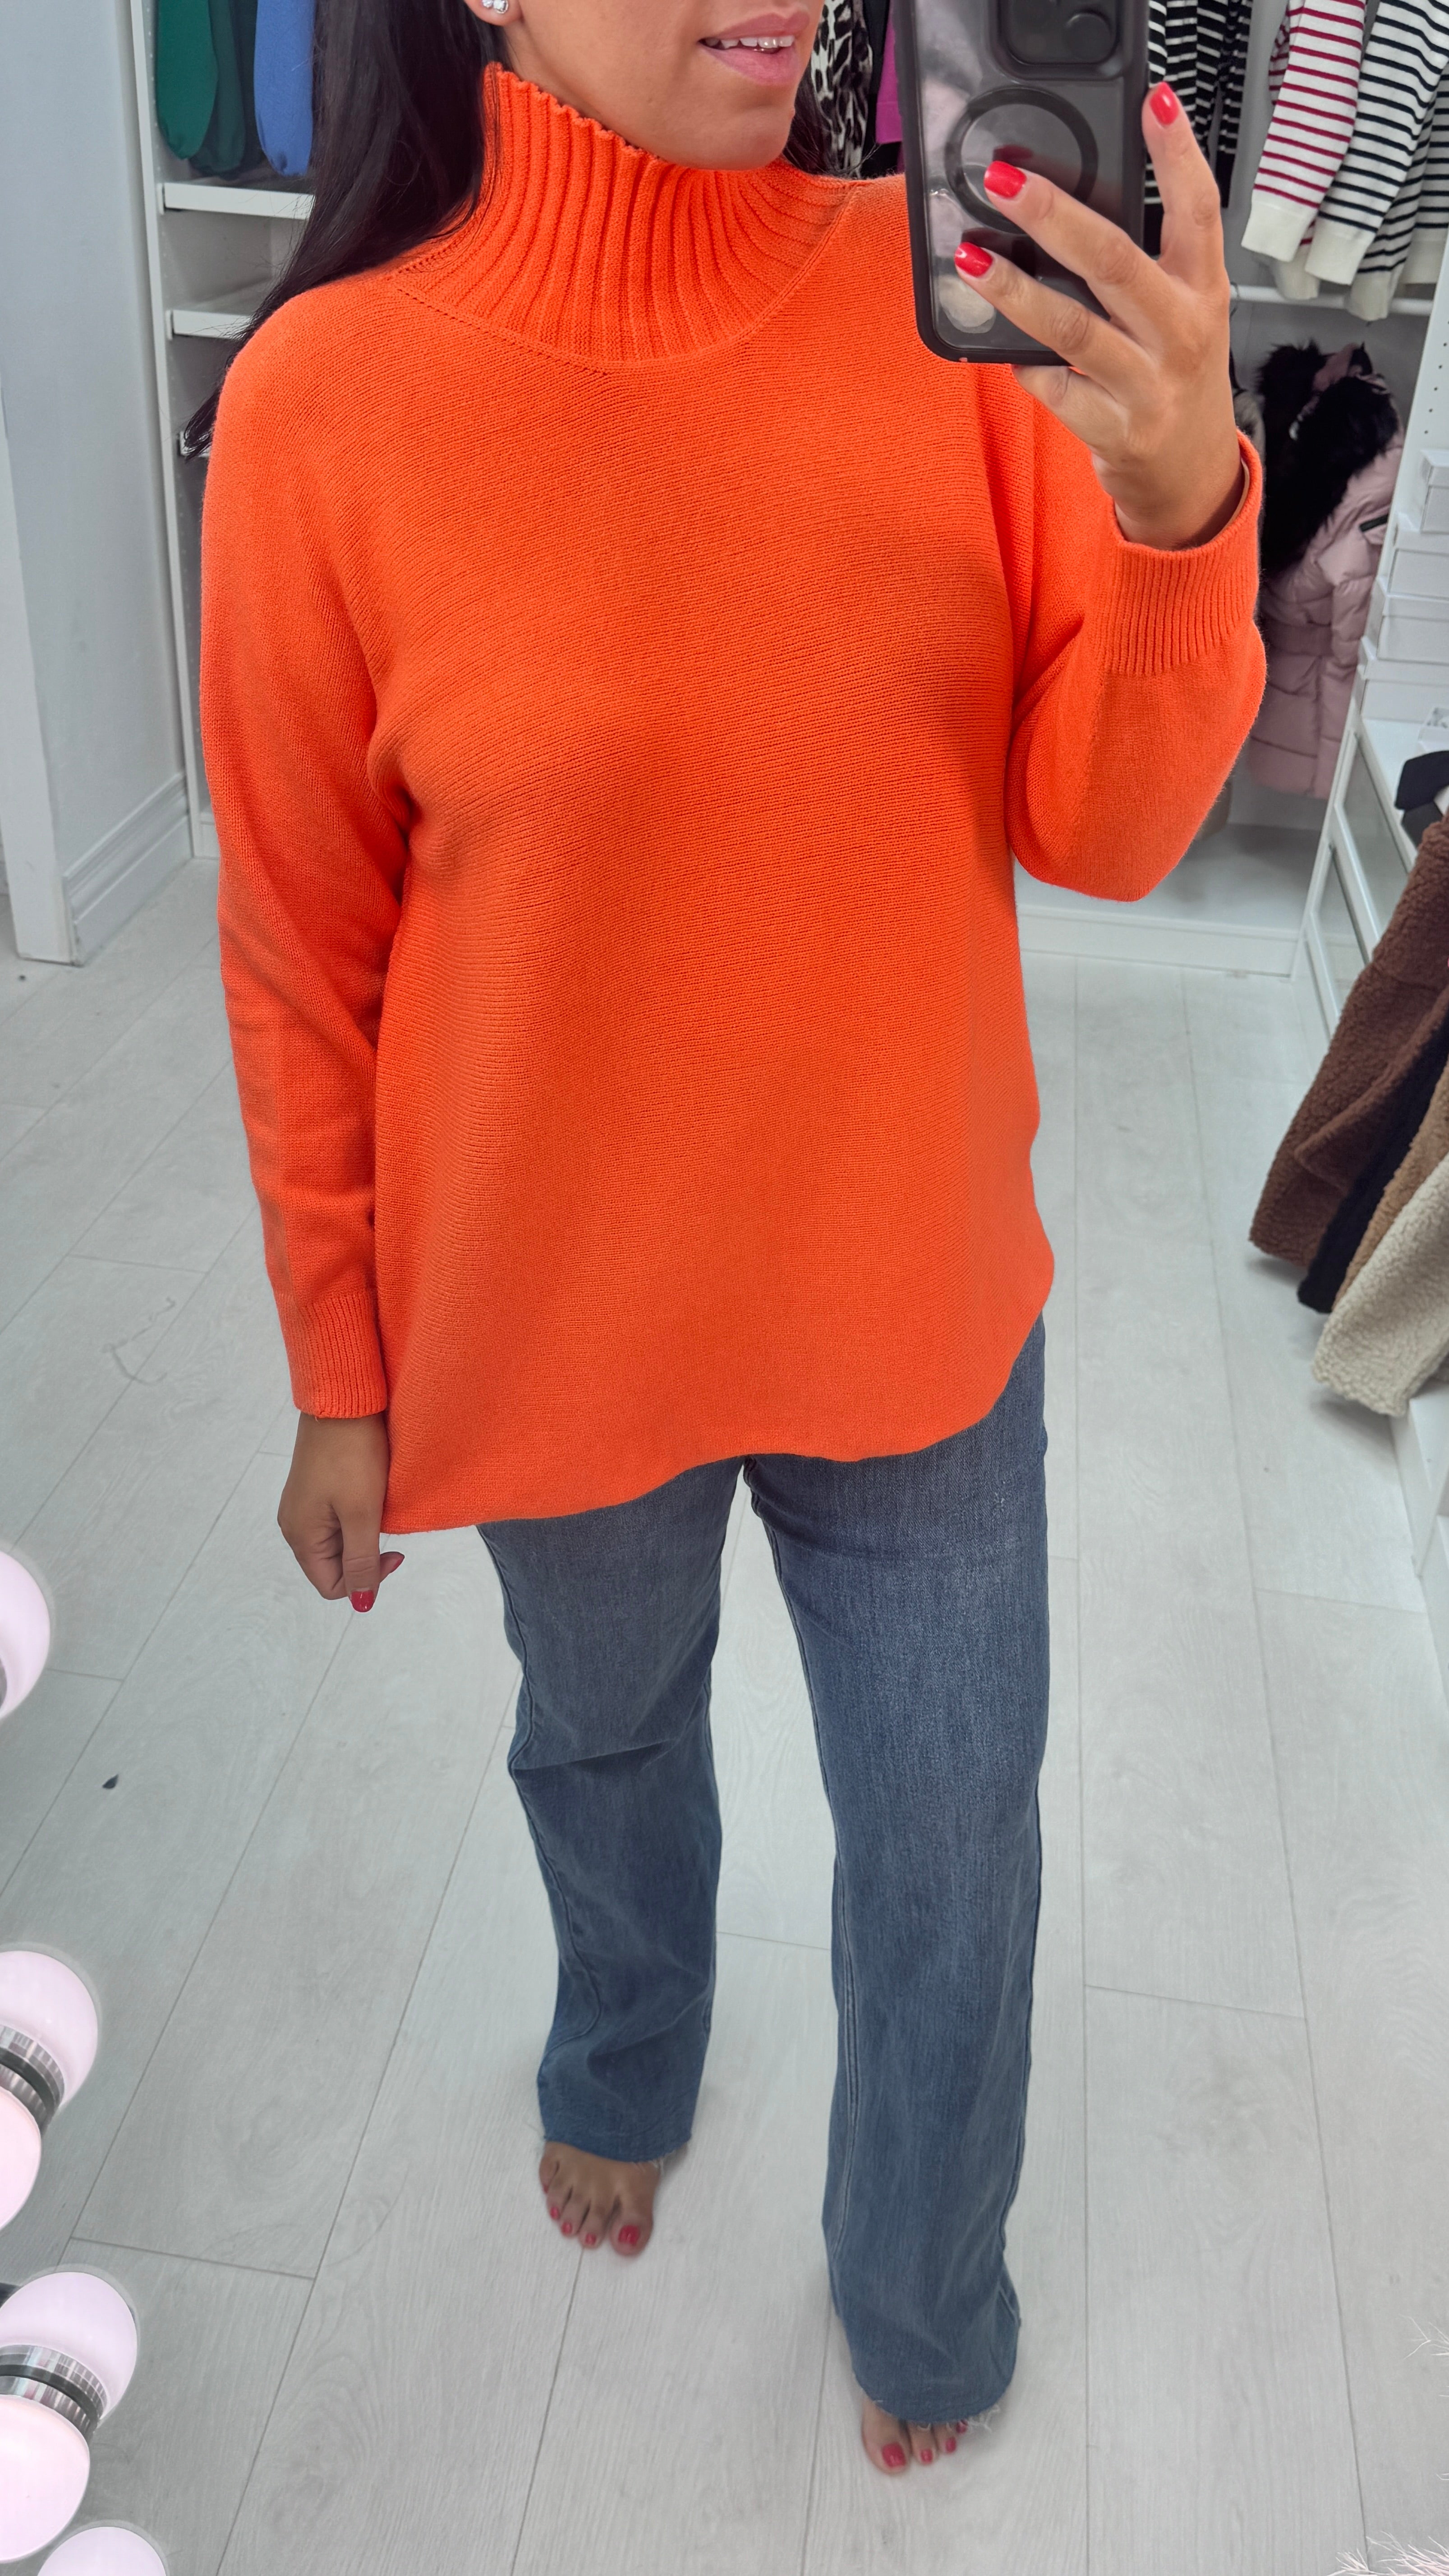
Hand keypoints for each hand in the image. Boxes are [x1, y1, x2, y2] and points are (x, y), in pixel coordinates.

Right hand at [278, 1413, 404, 1607]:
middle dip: (364, 1556)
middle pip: (333, 1566)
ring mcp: (302, 1506)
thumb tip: (361, 1604)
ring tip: (377, 1506)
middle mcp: (294, 1526)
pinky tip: (368, 1495)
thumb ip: (360, 1562)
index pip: (332, 1586)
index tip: (394, 1550)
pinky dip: (356, 1516)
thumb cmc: (352, 1456)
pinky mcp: (313, 1487)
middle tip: (388, 1524)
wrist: (342, 1400)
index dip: (367, 1578)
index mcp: (300, 1537)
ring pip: (337, 1542)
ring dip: (362, 1535)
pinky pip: (336, 1519)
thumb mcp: (361, 1514)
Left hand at [955, 83, 1242, 550]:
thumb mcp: (1184, 313)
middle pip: (1115, 261)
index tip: (1154, 102)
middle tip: (1005, 182)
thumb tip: (1071, 209)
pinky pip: (1058, 392)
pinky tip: (1000, 350)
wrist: (1193, 477)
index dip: (1178, 154)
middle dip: (1054, 215)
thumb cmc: (1176, 379)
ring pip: (1075, 329)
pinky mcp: (1117, 431)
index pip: (1198, 210)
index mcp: (1203, 292)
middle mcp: (1181, 334)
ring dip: (1017, 291)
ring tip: (973, 260)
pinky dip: (1026, 367)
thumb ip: (1146, 265)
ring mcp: (1149, 386)